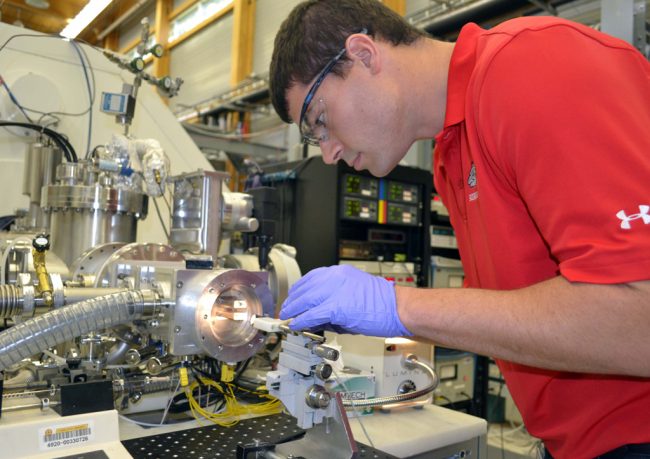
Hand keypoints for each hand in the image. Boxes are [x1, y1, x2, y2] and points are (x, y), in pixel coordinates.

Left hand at [280, 265, 412, 336]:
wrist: (397, 308)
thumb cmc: (382, 303)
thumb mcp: (353, 293)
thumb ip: (333, 300)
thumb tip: (318, 314)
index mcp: (339, 272)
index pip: (310, 279)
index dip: (298, 291)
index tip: (292, 298)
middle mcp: (334, 277)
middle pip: (304, 288)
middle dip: (292, 301)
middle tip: (285, 311)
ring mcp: (334, 291)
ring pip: (305, 300)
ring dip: (293, 310)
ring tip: (288, 319)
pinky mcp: (336, 307)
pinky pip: (312, 314)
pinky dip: (301, 320)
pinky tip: (297, 325)